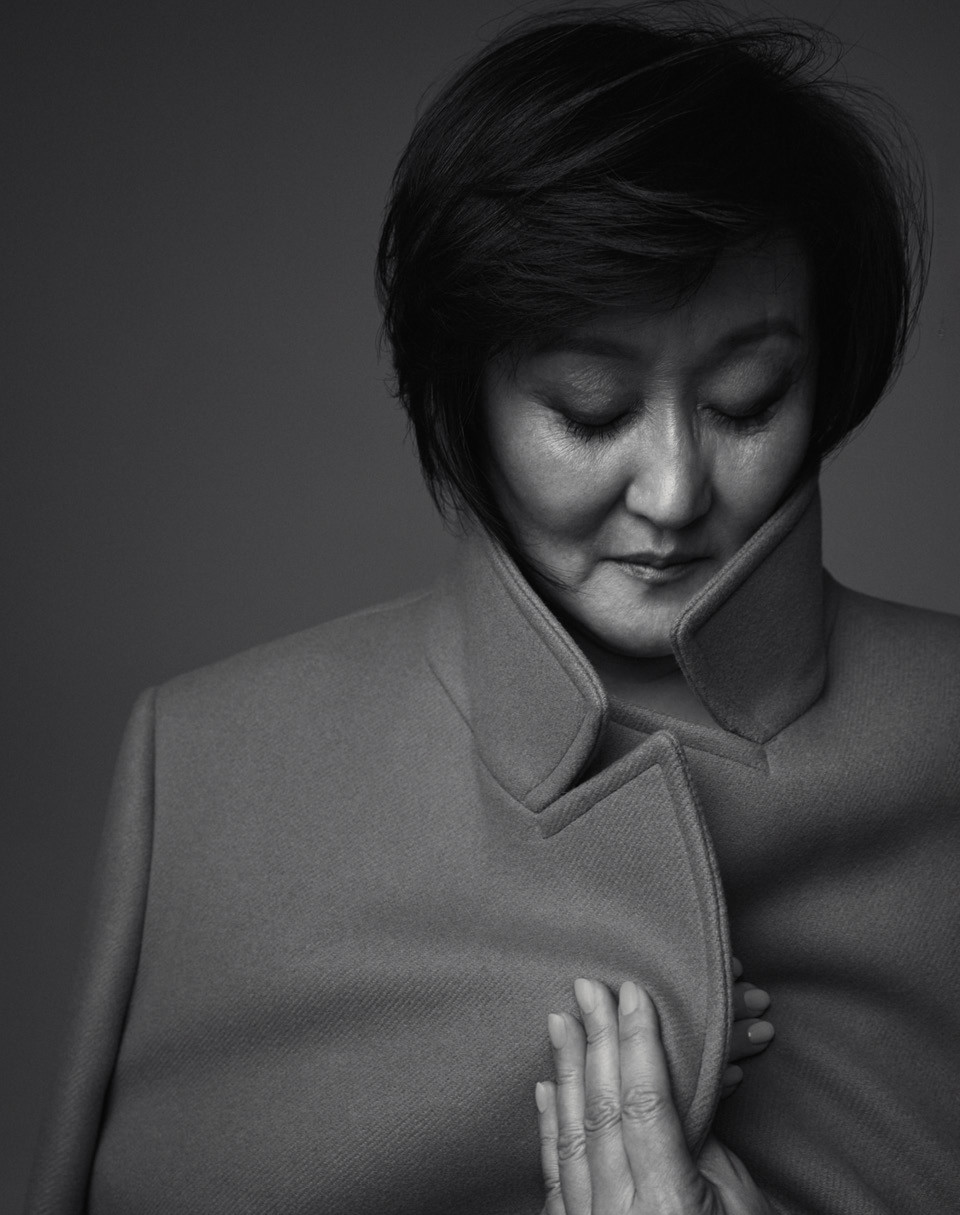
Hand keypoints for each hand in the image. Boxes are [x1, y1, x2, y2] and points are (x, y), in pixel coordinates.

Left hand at [536, 978, 774, 1214]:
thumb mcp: (743, 1207)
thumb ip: (700, 1147)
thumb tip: (666, 1085)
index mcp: (667, 1208)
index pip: (642, 1105)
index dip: (636, 1042)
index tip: (632, 992)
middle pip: (600, 1111)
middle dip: (595, 1042)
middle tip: (588, 987)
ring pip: (570, 1138)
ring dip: (566, 1073)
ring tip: (561, 1021)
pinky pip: (554, 1177)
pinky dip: (550, 1128)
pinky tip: (545, 1089)